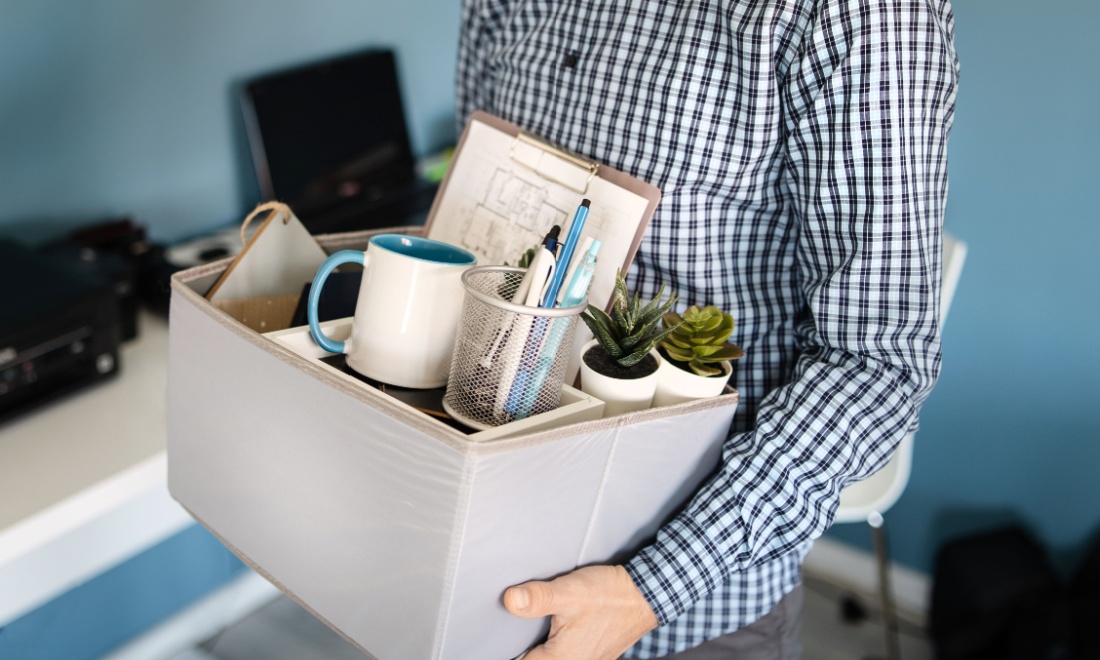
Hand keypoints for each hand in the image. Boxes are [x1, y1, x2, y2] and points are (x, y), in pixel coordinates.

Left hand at [504, 565, 657, 659]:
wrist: (646, 596)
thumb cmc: (610, 596)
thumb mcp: (570, 592)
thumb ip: (538, 598)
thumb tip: (509, 601)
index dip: (508, 653)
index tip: (494, 643)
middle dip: (526, 651)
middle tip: (511, 635)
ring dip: (541, 651)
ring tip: (532, 636)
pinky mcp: (595, 653)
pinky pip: (567, 656)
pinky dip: (557, 648)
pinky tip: (555, 632)